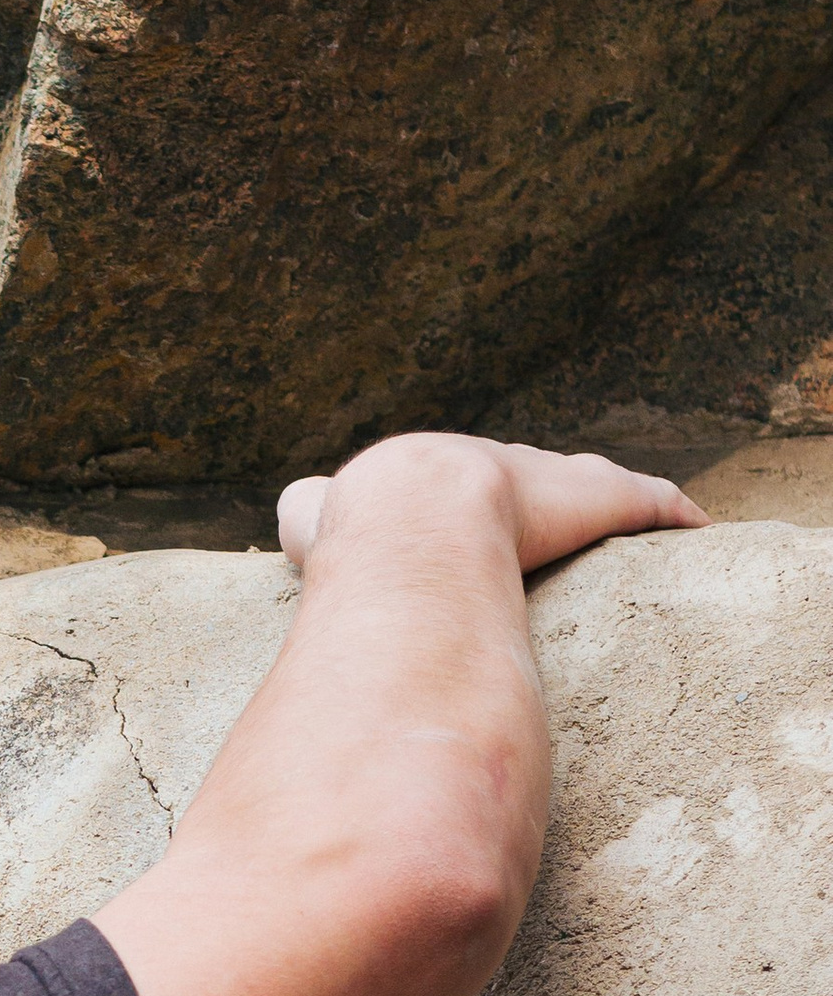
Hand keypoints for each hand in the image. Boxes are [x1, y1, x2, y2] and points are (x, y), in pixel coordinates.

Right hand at [278, 438, 704, 573]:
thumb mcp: (309, 513)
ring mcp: (551, 480)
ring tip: (640, 516)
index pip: (458, 476)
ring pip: (592, 484)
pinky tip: (695, 530)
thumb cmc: (358, 529)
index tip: (481, 512)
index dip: (470, 494)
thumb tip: (301, 511)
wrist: (411, 518)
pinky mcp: (603, 499)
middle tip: (558, 515)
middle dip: (545, 490)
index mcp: (432, 470)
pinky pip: (649, 503)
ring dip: (611, 500)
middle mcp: (498, 465)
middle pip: (532, 471)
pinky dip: (672, 514)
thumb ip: (305, 513)